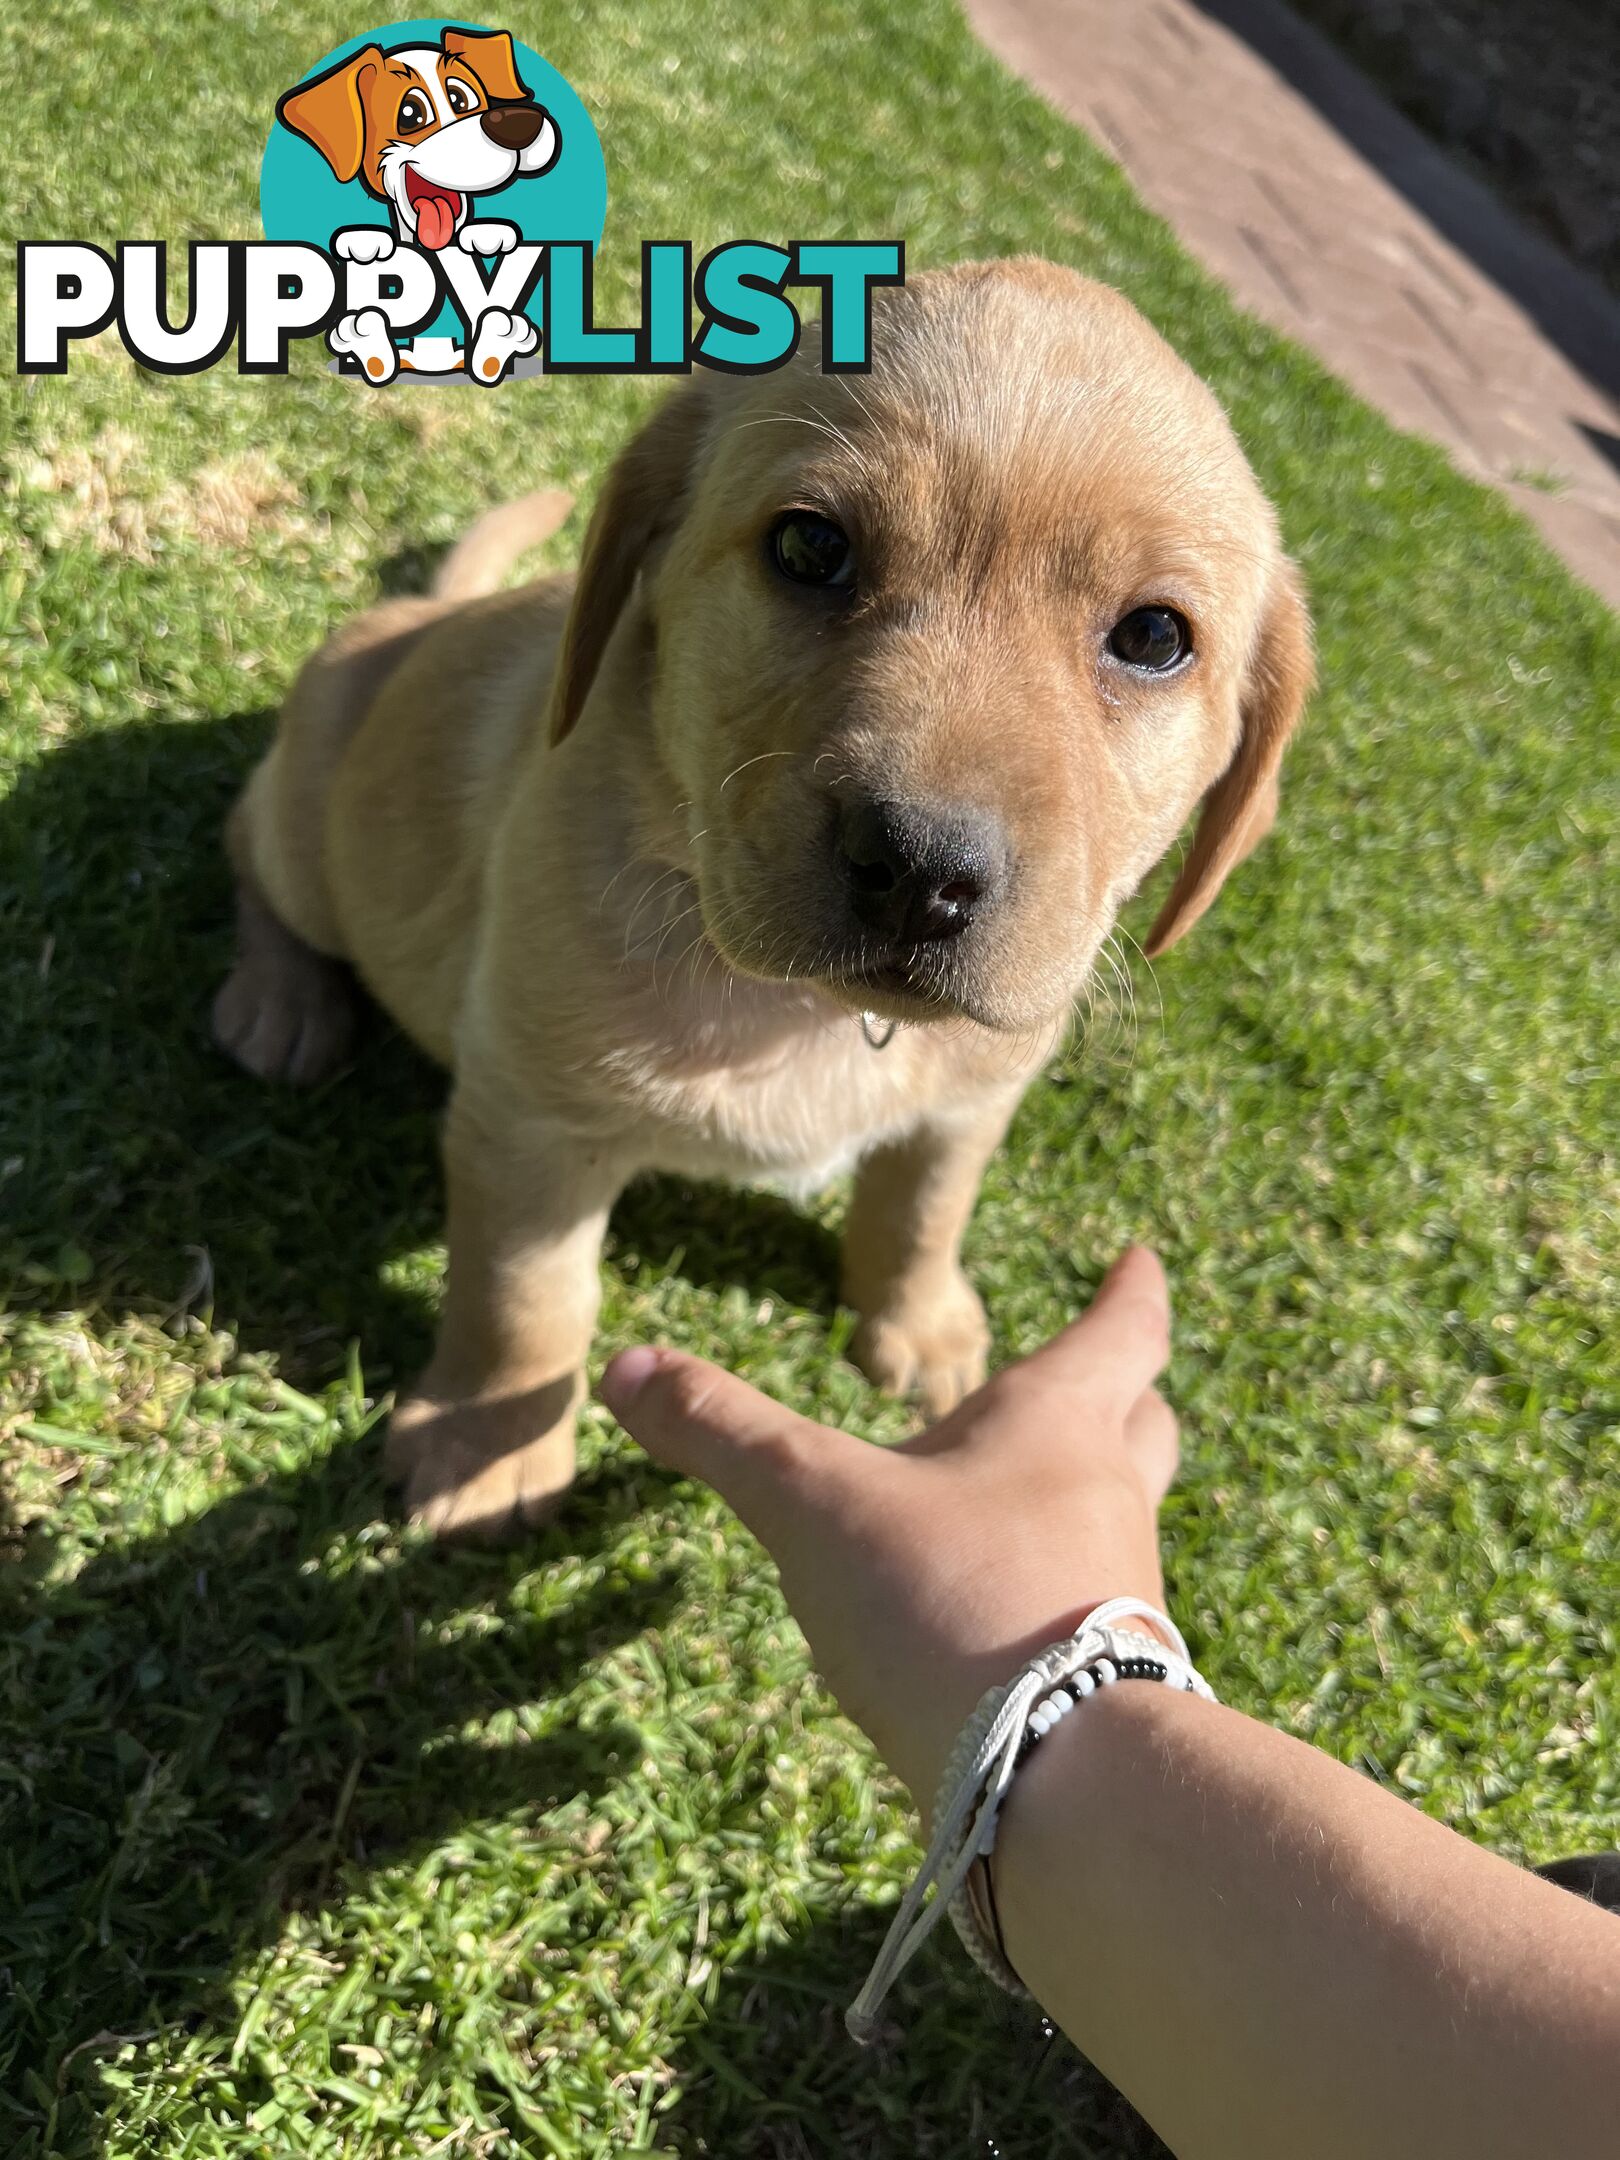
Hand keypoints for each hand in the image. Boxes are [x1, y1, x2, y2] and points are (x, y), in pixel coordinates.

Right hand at [601, 1246, 1177, 1802]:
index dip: (1132, 1291)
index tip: (1142, 1260)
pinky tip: (998, 1627)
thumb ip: (724, 1434)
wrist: (1062, 1782)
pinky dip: (1055, 1599)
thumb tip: (629, 1364)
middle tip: (1115, 1380)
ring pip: (1120, 1526)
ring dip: (1084, 1502)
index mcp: (1060, 1425)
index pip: (1124, 1332)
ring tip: (1021, 1506)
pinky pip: (1092, 1619)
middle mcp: (1107, 1500)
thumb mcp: (814, 1505)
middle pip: (1145, 1427)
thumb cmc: (951, 1604)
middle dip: (1127, 1396)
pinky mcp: (1112, 1686)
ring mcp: (1122, 1597)